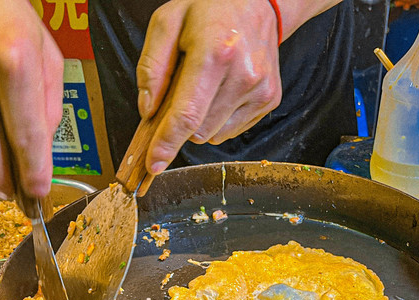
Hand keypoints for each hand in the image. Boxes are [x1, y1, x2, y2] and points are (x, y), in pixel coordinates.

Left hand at [136, 0, 282, 173]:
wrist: (258, 1)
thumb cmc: (210, 9)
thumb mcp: (167, 22)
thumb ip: (151, 68)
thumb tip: (148, 111)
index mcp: (215, 53)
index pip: (186, 115)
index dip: (166, 143)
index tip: (153, 164)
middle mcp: (243, 74)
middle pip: (197, 129)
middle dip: (180, 121)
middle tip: (181, 90)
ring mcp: (260, 90)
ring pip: (213, 134)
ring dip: (200, 119)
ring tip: (206, 84)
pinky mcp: (269, 99)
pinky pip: (230, 130)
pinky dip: (218, 118)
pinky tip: (222, 89)